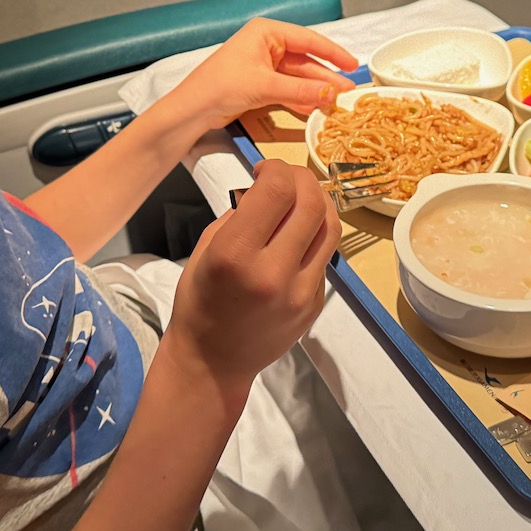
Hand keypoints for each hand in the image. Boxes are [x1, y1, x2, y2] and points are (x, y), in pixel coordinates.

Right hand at [164, 160, 340, 396]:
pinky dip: (314, 234)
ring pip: (330, 226)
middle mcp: (273, 272)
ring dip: (317, 201)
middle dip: (299, 178)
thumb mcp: (206, 248)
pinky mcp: (315, 304)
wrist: (214, 362)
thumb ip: (240, 214)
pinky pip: (325, 255)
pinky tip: (296, 237)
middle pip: (311, 202)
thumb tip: (268, 189)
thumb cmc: (200, 301)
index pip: (277, 190)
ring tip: (298, 199)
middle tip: (284, 179)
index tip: (262, 171)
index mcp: (235, 255)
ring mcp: (301, 292)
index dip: (275, 168)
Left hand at [171, 18, 358, 130]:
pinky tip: (315, 108)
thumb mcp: (265, 86)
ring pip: (297, 78)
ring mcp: (262, 65)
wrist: (192, 109)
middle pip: (304, 60)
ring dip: (315, 90)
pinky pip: (287, 89)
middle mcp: (266, 45)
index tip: (352, 66)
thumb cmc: (220, 86)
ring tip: (336, 103)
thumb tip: (331, 93)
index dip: (333, 53)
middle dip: (325, 77)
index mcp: (266, 32)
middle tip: (347, 92)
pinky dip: (300, 99)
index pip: (308, 40)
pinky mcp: (258, 84)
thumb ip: (301, 91)